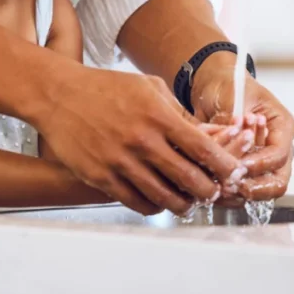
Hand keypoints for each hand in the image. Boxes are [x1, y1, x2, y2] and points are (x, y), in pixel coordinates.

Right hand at [35, 67, 242, 215]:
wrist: (59, 95)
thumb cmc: (107, 88)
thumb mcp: (150, 87)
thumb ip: (180, 114)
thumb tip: (211, 135)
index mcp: (158, 115)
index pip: (204, 149)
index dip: (226, 167)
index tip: (234, 174)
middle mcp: (142, 140)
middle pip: (190, 179)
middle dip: (210, 191)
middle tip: (214, 192)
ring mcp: (120, 161)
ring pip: (165, 198)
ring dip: (184, 203)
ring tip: (188, 200)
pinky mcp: (101, 177)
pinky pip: (137, 202)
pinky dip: (154, 206)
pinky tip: (159, 199)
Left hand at [191, 54, 293, 200]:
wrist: (216, 86)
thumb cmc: (229, 86)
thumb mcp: (231, 96)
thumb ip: (229, 121)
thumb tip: (223, 144)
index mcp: (282, 126)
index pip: (279, 156)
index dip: (259, 164)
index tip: (239, 165)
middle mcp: (278, 147)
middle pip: (277, 182)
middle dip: (253, 187)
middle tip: (230, 184)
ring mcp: (265, 161)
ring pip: (261, 191)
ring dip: (238, 190)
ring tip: (218, 184)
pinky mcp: (249, 170)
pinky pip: (244, 189)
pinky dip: (229, 189)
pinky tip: (213, 182)